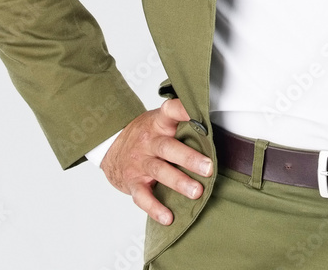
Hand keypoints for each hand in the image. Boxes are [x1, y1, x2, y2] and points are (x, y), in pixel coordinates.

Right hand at [101, 98, 212, 225]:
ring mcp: (139, 162)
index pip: (170, 111)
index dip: (183, 110)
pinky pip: (143, 197)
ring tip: (197, 192)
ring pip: (159, 171)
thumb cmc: (146, 135)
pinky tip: (169, 217)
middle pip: (168, 148)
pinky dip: (155, 208)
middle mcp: (149, 141)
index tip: (200, 112)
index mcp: (158, 123)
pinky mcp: (133, 182)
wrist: (112, 148)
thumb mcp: (160, 122)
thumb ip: (181, 124)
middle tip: (208, 168)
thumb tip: (215, 128)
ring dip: (179, 182)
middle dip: (189, 158)